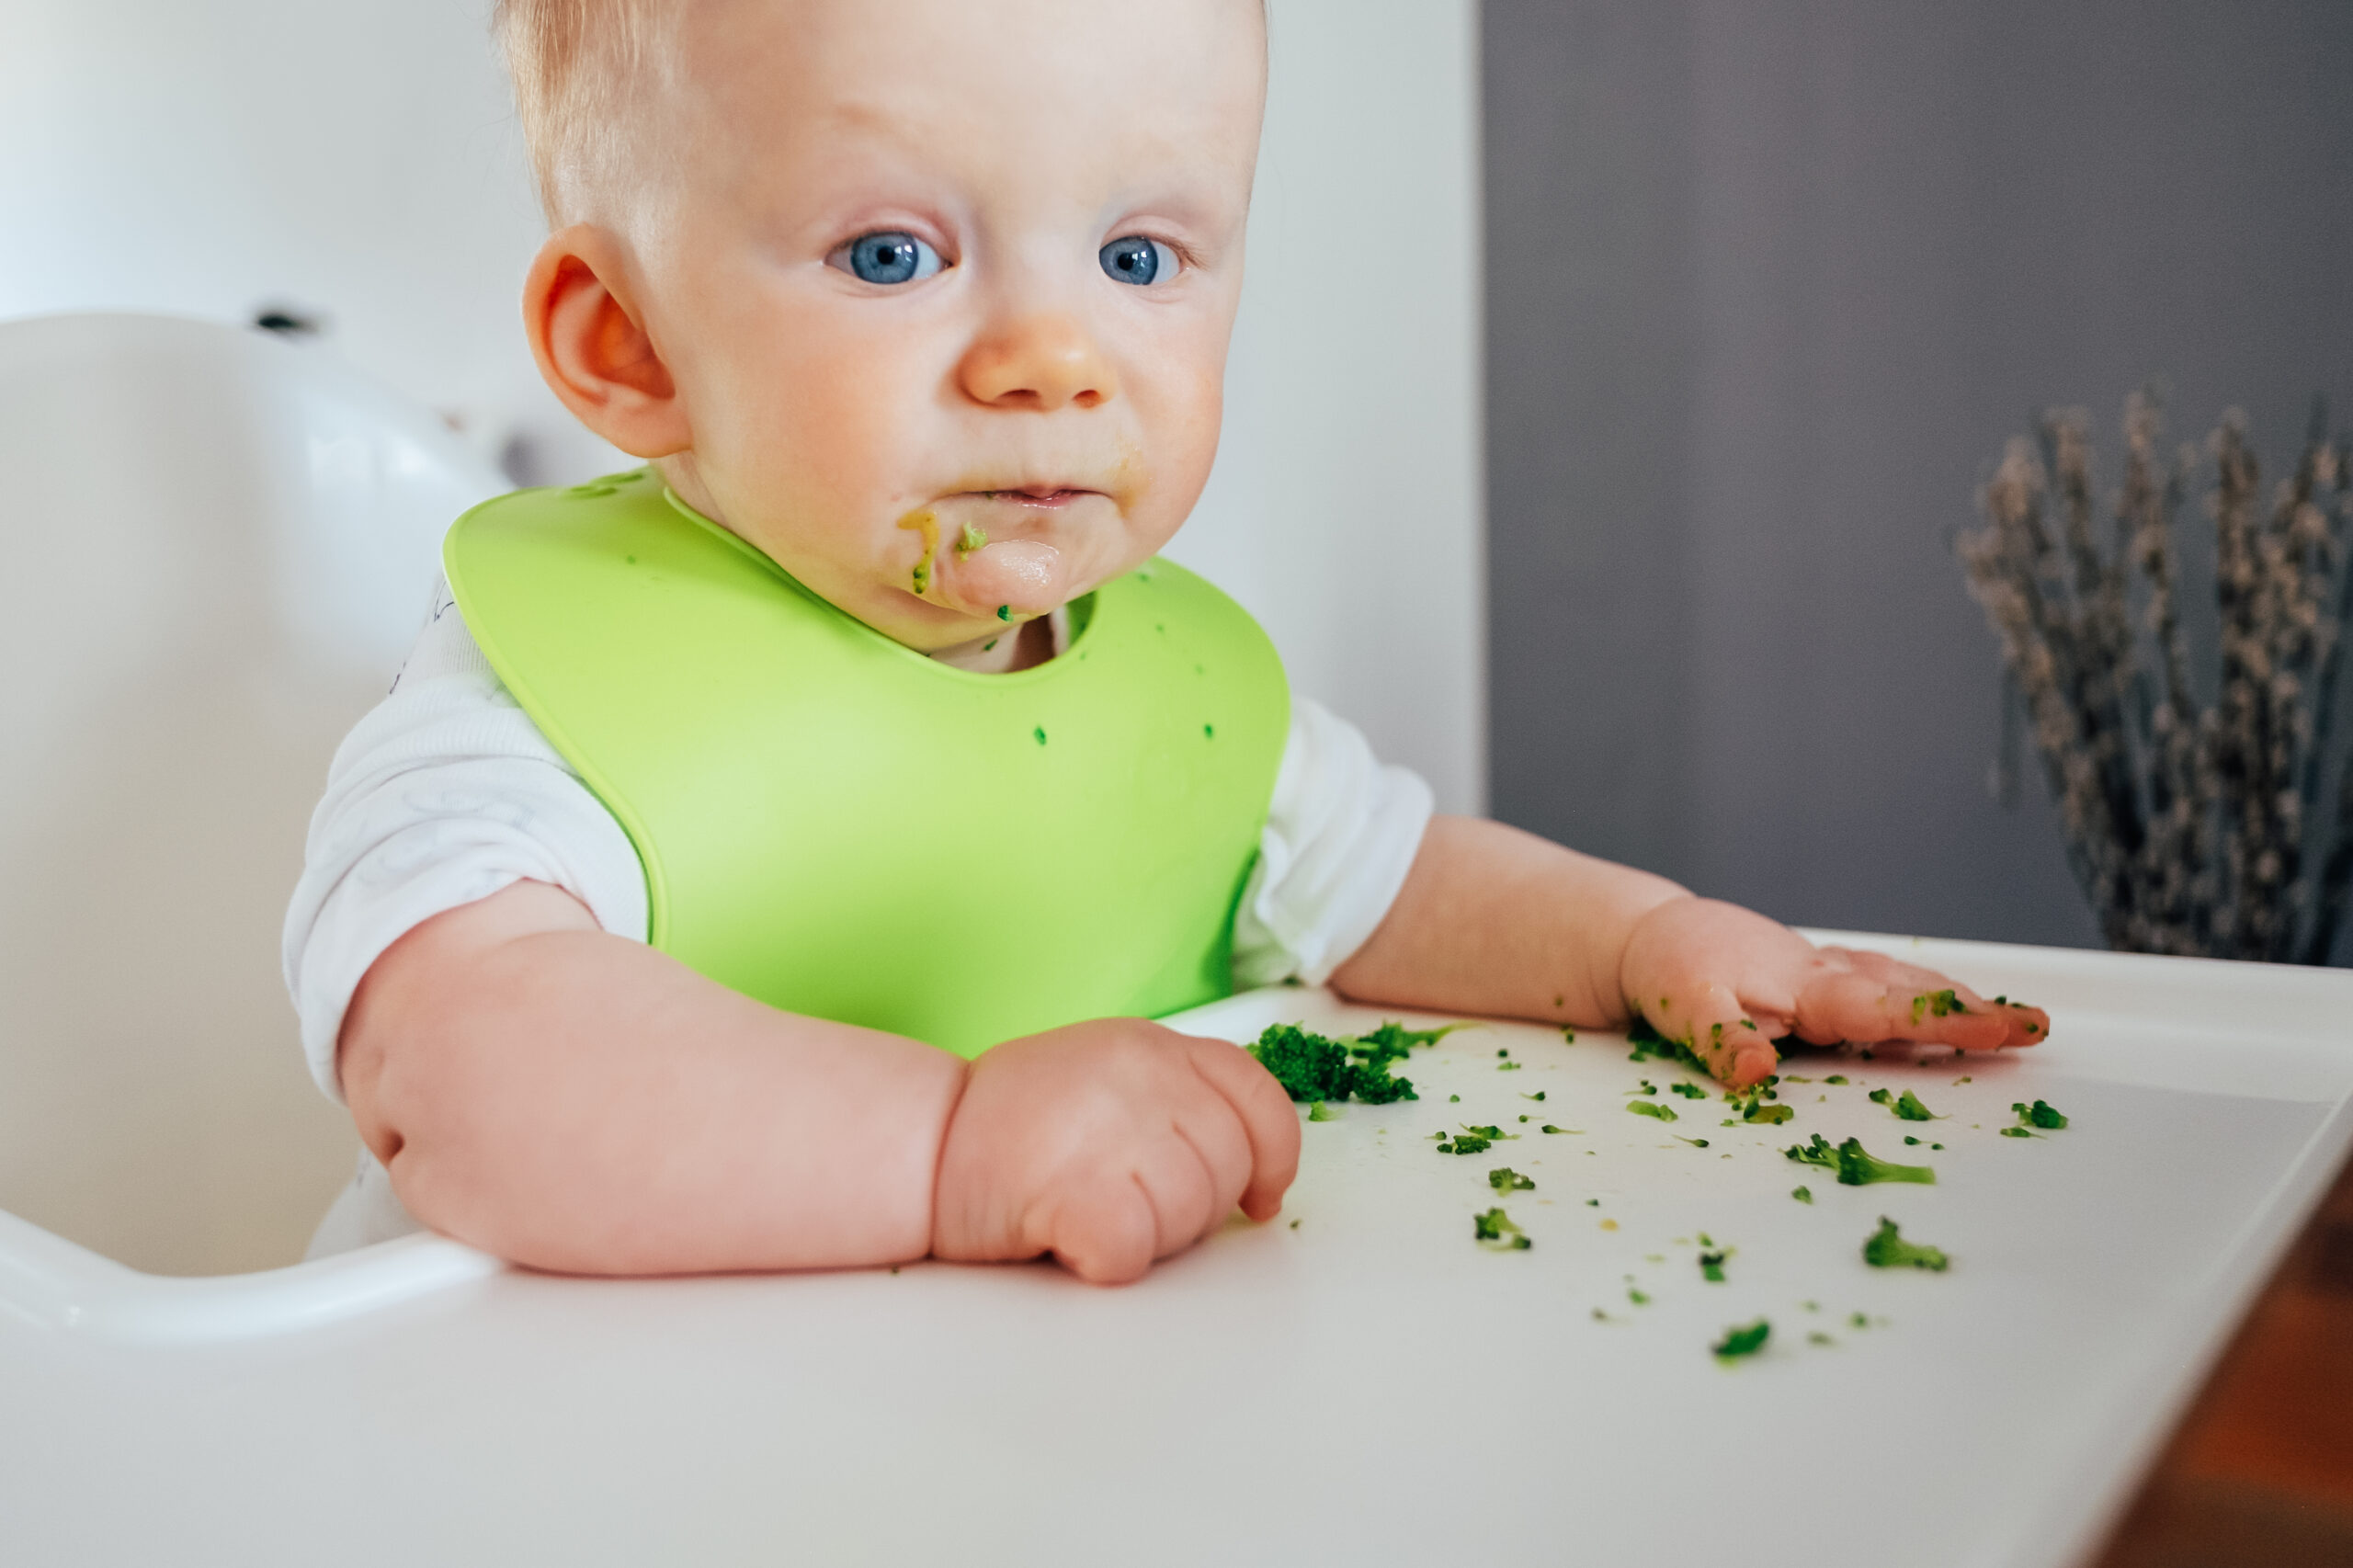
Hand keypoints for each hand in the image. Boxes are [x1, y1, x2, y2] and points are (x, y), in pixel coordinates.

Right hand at [931, 1018, 1302, 1284]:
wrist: (919, 1142)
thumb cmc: (1011, 1126)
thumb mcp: (1106, 1077)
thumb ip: (1176, 1101)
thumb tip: (1255, 1171)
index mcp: (1152, 1046)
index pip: (1255, 1096)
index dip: (1272, 1156)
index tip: (1260, 1197)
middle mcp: (1140, 1075)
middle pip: (1227, 1166)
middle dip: (1196, 1210)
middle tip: (1132, 1208)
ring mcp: (1108, 1127)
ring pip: (1189, 1213)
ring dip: (1150, 1238)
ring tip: (1091, 1215)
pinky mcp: (1072, 1188)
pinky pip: (1133, 1246)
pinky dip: (1110, 1260)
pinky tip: (1075, 1242)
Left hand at [1618, 898, 2049, 1087]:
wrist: (1654, 936)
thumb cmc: (1670, 968)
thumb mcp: (1680, 1006)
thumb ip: (1719, 1038)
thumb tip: (1756, 1071)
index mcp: (1803, 985)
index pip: (1882, 1011)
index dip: (1940, 1023)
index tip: (1997, 1030)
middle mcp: (1826, 974)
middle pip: (1911, 992)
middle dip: (1975, 1012)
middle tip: (2036, 1029)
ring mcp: (1828, 973)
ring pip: (1905, 984)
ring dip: (1959, 1002)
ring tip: (2015, 1024)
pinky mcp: (1823, 976)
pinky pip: (1886, 984)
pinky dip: (1925, 994)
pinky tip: (1955, 1009)